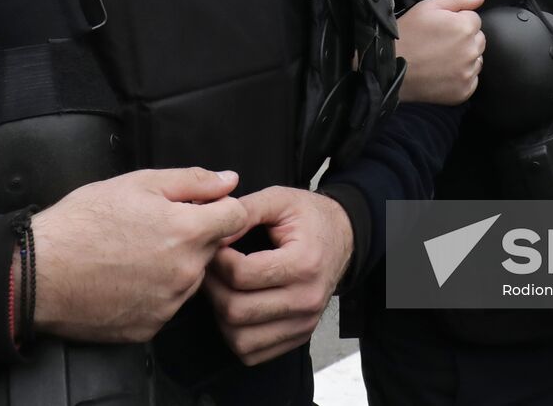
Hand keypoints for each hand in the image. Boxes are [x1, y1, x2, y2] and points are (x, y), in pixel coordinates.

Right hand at [33, 168, 247, 343]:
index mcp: (187, 231)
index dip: (219, 207)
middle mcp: (185, 272)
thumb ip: (192, 180)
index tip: (199, 207)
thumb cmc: (81, 223)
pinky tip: (127, 278)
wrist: (38, 273)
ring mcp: (169, 304)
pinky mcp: (151, 328)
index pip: (236, 217)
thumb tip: (229, 180)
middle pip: (212, 248)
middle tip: (153, 228)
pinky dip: (156, 291)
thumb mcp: (137, 183)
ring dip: (176, 264)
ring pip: (191, 277)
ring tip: (136, 253)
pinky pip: (168, 304)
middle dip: (193, 235)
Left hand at [204, 186, 352, 364]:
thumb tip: (212, 235)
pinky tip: (236, 307)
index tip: (214, 247)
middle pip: (237, 310)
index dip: (217, 260)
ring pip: (240, 338)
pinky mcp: (299, 336)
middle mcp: (307, 299)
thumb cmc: (309, 218)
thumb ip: (244, 212)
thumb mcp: (279, 199)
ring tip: (221, 288)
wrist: (343, 237)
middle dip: (213, 288)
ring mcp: (304, 323)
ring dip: (220, 315)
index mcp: (304, 263)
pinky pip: (252, 353)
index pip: (241, 274)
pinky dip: (234, 334)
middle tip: (210, 269)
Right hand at [395, 0, 484, 105]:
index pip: (474, 19)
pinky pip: (471, 79)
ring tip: (440, 57)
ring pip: (476, 59)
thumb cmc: (406, 36)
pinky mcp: (464, 90)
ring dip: (464, 57)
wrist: (389, 68)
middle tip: (439, 42)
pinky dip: (461, 76)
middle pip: (478, 39)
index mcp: (464, 27)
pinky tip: (443, 72)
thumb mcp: (427, 7)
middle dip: (463, 38)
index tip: (441, 28)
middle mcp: (471, 51)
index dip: (457, 21)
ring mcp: (468, 73)